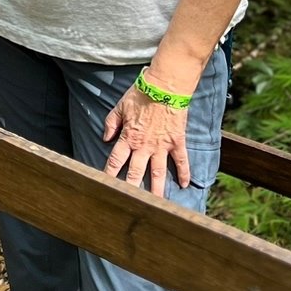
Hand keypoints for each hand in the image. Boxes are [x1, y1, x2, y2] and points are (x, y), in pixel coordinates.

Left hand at [103, 75, 191, 194]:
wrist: (165, 86)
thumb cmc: (141, 94)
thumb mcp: (120, 107)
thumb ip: (111, 124)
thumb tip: (105, 138)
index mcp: (128, 138)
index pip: (116, 161)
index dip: (109, 174)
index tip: (104, 186)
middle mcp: (144, 146)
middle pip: (136, 172)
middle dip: (131, 189)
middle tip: (128, 203)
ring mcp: (162, 146)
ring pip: (158, 172)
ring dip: (157, 189)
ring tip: (155, 204)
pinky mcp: (177, 142)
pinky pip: (181, 160)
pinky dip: (184, 173)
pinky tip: (185, 185)